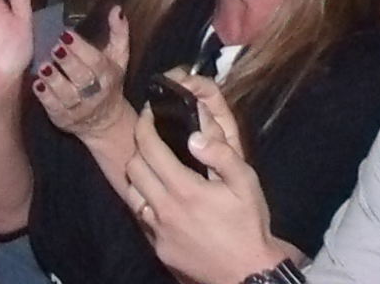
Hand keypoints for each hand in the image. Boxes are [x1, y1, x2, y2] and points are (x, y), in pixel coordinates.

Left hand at [35, 7, 133, 144]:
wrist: (105, 121)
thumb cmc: (109, 80)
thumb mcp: (119, 57)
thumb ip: (118, 32)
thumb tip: (116, 9)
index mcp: (108, 75)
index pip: (95, 61)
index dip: (81, 48)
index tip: (66, 34)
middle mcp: (95, 94)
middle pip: (82, 78)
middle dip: (68, 62)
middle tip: (54, 47)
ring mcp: (79, 109)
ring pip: (67, 95)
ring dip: (54, 80)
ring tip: (44, 66)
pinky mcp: (63, 120)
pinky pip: (53, 109)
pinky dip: (45, 97)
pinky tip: (37, 84)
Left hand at [121, 71, 282, 283]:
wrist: (247, 274)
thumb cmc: (248, 225)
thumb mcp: (245, 182)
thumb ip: (220, 154)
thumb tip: (193, 135)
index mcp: (184, 189)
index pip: (150, 148)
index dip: (145, 125)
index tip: (148, 113)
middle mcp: (163, 210)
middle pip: (133, 168)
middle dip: (139, 146)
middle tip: (152, 137)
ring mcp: (158, 232)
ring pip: (131, 194)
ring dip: (138, 176)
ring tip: (154, 167)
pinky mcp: (158, 249)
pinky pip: (141, 219)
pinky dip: (145, 202)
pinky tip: (162, 199)